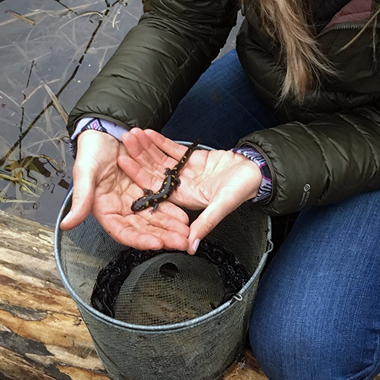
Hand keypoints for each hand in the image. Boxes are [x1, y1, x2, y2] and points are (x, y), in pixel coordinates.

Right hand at [60, 130, 189, 249]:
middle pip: (143, 228)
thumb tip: (67, 224)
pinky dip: (173, 208)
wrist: (106, 130)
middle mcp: (122, 207)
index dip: (140, 239)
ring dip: (171, 226)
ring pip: (156, 217)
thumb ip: (80, 198)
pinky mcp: (147, 187)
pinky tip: (185, 215)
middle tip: (180, 241)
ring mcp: (136, 198)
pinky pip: (162, 200)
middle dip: (162, 236)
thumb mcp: (84, 172)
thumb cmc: (91, 151)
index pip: (123, 231)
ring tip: (186, 231)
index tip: (157, 244)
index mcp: (105, 209)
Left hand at [118, 128, 263, 254]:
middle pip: (154, 171)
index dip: (139, 175)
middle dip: (139, 156)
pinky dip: (161, 141)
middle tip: (124, 141)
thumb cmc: (241, 189)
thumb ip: (206, 224)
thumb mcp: (223, 206)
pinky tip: (149, 133)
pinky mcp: (193, 159)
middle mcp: (181, 185)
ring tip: (132, 133)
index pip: (155, 187)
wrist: (255, 171)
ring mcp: (186, 171)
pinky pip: (173, 150)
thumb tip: (191, 247)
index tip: (124, 162)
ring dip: (146, 147)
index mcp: (184, 198)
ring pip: (161, 159)